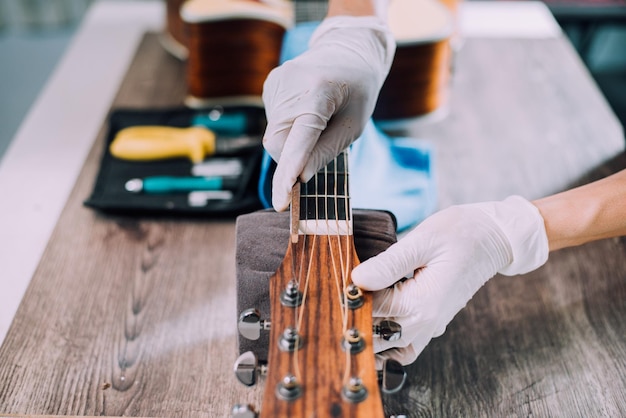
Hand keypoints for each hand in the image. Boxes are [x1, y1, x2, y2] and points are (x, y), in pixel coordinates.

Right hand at [262, 15, 394, 210]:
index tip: (281, 202)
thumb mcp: (354, 125)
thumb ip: (326, 151)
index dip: (290, 171)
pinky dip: (288, 129)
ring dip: (293, 142)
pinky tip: (306, 111)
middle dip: (294, 159)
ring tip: (318, 119)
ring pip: (274, 137)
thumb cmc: (358, 91)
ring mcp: (276, 83)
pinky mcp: (270, 86)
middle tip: (319, 148)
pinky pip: (274, 123)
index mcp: (320, 92)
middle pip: (280, 144)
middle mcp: (291, 85)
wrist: (348, 50)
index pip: (300, 139)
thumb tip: (300, 178)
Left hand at [351, 196, 549, 364]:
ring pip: (389, 349)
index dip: (351, 295)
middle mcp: (425, 324)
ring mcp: (431, 327)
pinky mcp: (434, 323)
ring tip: (356, 309)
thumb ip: (388, 264)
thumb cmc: (460, 233)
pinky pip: (406, 347)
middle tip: (343, 295)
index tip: (341, 280)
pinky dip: (389, 344)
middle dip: (356, 317)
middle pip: (375, 335)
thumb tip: (357, 279)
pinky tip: (376, 323)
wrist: (494, 238)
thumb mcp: (422, 241)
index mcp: (420, 304)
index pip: (371, 310)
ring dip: (370, 335)